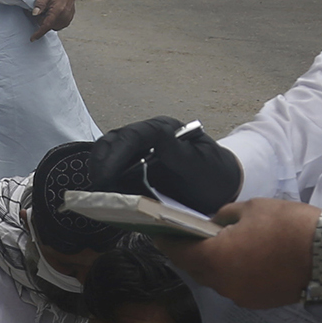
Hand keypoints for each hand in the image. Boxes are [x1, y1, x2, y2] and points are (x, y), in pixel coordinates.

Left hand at [28, 0, 77, 38]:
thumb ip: (39, 4)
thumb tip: (34, 14)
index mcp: (58, 11)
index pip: (46, 26)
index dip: (38, 33)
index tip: (32, 38)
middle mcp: (64, 17)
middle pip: (47, 26)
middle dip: (42, 20)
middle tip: (43, 8)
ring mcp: (67, 19)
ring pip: (52, 26)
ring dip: (48, 20)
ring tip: (49, 9)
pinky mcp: (69, 19)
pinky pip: (58, 25)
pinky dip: (54, 20)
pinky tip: (54, 11)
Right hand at [85, 115, 241, 212]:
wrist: (221, 185)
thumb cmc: (213, 176)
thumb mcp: (201, 166)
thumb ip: (179, 154)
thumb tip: (156, 145)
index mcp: (166, 130)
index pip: (134, 135)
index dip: (117, 154)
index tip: (107, 177)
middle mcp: (150, 134)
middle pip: (115, 140)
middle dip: (103, 163)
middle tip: (100, 189)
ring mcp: (140, 147)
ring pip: (109, 150)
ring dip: (100, 169)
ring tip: (101, 191)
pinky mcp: (134, 161)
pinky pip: (112, 164)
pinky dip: (105, 176)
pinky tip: (106, 192)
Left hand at [162, 197, 319, 309]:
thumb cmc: (288, 225)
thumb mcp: (252, 208)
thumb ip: (225, 217)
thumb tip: (214, 224)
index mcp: (215, 258)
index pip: (179, 252)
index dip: (167, 241)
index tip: (159, 233)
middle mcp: (222, 283)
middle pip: (196, 269)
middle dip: (189, 253)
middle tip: (186, 237)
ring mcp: (240, 296)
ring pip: (216, 280)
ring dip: (212, 264)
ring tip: (216, 246)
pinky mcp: (258, 302)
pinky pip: (235, 286)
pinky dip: (232, 273)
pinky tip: (241, 259)